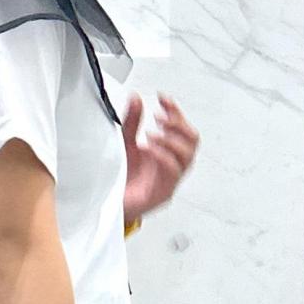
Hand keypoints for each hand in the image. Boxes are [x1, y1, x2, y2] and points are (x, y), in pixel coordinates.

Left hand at [122, 91, 199, 226]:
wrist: (110, 205)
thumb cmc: (123, 178)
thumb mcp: (125, 143)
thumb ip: (132, 121)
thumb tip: (136, 99)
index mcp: (167, 151)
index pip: (181, 127)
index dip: (175, 110)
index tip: (163, 98)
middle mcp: (173, 164)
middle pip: (192, 139)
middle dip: (178, 124)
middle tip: (159, 118)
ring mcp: (170, 179)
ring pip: (187, 155)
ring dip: (170, 139)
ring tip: (150, 134)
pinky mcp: (163, 192)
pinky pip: (172, 171)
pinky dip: (161, 155)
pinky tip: (147, 148)